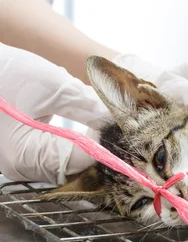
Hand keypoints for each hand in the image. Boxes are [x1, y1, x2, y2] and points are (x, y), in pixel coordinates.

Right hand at [0, 43, 108, 184]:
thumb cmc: (2, 72)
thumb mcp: (52, 85)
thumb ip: (89, 106)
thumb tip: (120, 119)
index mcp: (26, 155)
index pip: (83, 160)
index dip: (106, 143)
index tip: (122, 127)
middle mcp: (20, 168)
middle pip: (76, 168)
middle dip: (100, 149)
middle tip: (119, 130)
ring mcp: (18, 164)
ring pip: (67, 166)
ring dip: (89, 149)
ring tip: (105, 129)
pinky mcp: (19, 155)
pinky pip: (54, 158)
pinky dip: (73, 147)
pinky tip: (86, 132)